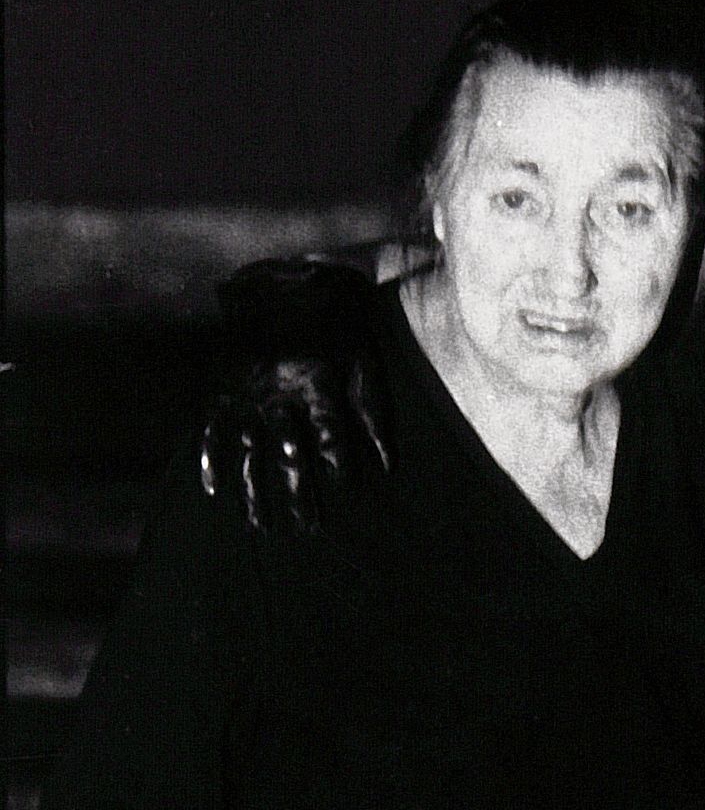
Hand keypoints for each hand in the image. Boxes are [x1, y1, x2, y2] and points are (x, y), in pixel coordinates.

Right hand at [200, 260, 391, 533]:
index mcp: (318, 381)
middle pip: (290, 452)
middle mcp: (281, 393)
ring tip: (260, 528)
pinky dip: (211, 458)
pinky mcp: (222, 389)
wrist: (276, 279)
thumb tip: (389, 465)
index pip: (329, 430)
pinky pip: (213, 428)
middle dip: (299, 493)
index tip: (342, 486)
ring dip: (255, 491)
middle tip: (307, 531)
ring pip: (252, 450)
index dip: (336, 457)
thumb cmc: (334, 321)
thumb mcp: (364, 355)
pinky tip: (212, 491)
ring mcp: (248, 393)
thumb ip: (375, 408)